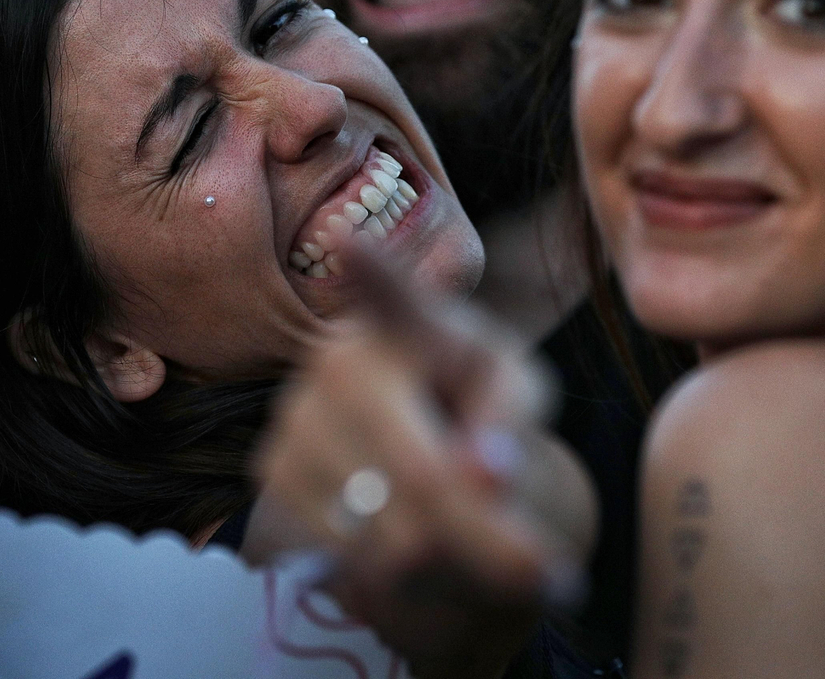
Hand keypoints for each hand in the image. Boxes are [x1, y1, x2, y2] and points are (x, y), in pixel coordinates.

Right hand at [249, 247, 597, 678]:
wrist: (413, 453)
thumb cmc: (474, 403)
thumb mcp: (515, 397)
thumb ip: (510, 423)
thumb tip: (486, 474)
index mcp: (413, 321)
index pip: (392, 293)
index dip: (372, 271)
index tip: (353, 243)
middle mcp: (341, 358)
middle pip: (426, 476)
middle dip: (494, 539)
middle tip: (552, 578)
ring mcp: (296, 416)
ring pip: (390, 533)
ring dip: (455, 568)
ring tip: (494, 561)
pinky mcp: (272, 475)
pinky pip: (350, 559)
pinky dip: (401, 582)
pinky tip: (422, 559)